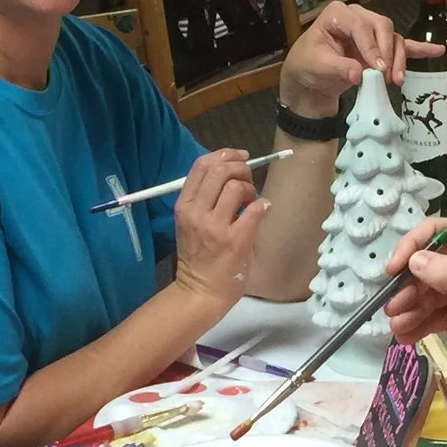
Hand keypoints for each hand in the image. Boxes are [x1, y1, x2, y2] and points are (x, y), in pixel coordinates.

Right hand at [170, 147, 266, 307]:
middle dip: (241, 168)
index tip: (240, 157)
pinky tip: (261, 211)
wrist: (200, 292)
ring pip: (236, 186)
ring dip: (250, 188)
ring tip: (251, 202)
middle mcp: (196, 212)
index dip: (224, 154)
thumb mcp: (191, 223)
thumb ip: (205, 198)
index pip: (202, 165)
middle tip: (248, 181)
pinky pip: (255, 209)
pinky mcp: (235, 240)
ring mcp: (215, 227)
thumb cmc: (198, 257)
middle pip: (220, 170)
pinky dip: (262, 205)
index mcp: (184, 205)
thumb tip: (231, 171)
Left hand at [278, 0, 442, 118]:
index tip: (376, 69)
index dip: (371, 47)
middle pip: (383, 27)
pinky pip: (404, 45)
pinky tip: (438, 50)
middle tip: (387, 76)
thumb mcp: (316, 66)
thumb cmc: (308, 66)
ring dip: (399, 59)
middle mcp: (358, 17)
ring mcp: (372, 31)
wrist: (310, 78)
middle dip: (388, 52)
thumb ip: (338, 68)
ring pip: (394, 38)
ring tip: (397, 80)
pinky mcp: (380, 47)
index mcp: (338, 15)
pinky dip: (420, 49)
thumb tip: (360, 74)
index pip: (360, 26)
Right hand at [383, 217, 446, 391]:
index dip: (412, 246)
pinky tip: (405, 337)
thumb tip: (414, 260)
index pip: (437, 233)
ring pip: (422, 294)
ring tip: (398, 327)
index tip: (395, 268)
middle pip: (424, 267)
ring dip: (407, 309)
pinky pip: (428, 316)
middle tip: (393, 308)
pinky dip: (415, 325)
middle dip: (407, 287)